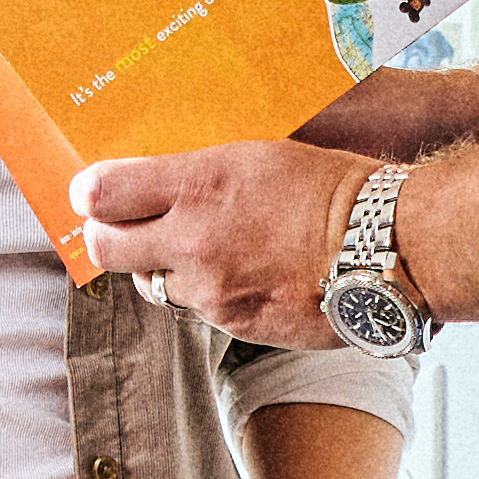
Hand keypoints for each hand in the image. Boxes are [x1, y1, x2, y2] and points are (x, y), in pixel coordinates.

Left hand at [67, 136, 355, 344]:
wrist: (388, 246)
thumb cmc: (335, 188)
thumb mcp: (260, 154)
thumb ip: (200, 171)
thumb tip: (156, 176)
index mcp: (201, 183)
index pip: (105, 194)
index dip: (91, 196)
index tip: (91, 193)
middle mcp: (195, 239)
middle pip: (109, 249)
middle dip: (108, 239)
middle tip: (118, 228)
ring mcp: (212, 288)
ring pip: (152, 283)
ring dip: (160, 268)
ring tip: (191, 249)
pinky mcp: (233, 323)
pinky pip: (197, 308)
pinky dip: (205, 292)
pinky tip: (236, 272)